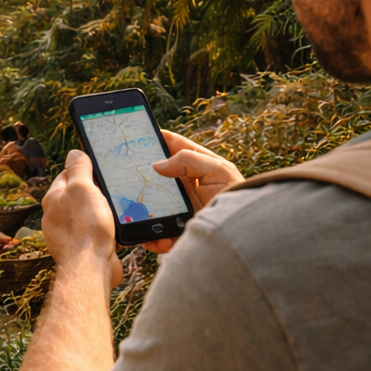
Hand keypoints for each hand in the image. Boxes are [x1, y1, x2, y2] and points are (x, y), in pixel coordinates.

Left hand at [41, 151, 121, 288]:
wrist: (90, 268)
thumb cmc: (85, 228)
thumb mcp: (83, 188)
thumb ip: (78, 168)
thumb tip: (74, 153)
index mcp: (54, 199)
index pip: (67, 175)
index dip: (83, 169)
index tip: (99, 168)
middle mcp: (57, 216)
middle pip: (79, 195)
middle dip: (96, 192)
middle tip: (111, 189)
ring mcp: (69, 233)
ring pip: (89, 214)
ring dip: (103, 211)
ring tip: (117, 209)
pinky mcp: (83, 248)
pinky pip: (96, 232)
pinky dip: (106, 229)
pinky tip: (116, 229)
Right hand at [141, 131, 242, 254]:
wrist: (244, 234)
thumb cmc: (237, 197)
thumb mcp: (218, 170)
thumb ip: (189, 160)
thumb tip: (158, 165)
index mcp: (198, 166)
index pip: (174, 146)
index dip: (158, 138)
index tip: (139, 133)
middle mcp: (187, 186)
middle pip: (158, 175)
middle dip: (142, 173)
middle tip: (126, 169)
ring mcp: (181, 208)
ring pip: (153, 203)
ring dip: (143, 206)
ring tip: (132, 204)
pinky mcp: (178, 231)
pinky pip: (157, 233)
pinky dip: (151, 236)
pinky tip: (148, 237)